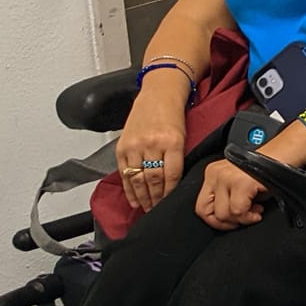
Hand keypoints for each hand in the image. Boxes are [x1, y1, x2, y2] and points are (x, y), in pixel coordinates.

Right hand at [117, 81, 188, 212]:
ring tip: (146, 208)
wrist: (158, 94)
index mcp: (172, 142)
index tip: (169, 203)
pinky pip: (124, 171)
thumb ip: (177, 158)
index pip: (171, 174)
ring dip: (142, 197)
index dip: (169, 192)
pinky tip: (133, 199)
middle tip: (157, 211)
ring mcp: (135, 145)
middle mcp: (152, 143)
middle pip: (153, 179)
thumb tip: (173, 185)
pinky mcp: (122, 146)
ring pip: (137, 178)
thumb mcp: (183, 136)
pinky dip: (128, 188)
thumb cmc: (173, 116)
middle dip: (155, 198)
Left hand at [196, 158, 265, 229]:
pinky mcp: (241, 182)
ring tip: (255, 211)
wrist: (287, 153)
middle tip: (243, 218)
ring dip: (242, 218)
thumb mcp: (241, 183)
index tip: (232, 221)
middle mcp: (216, 174)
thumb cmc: (268, 168)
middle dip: (226, 222)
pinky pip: (238, 211)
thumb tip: (226, 218)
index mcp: (213, 173)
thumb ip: (228, 197)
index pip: (201, 206)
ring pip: (223, 214)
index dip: (216, 220)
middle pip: (207, 212)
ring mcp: (227, 177)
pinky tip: (259, 210)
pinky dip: (249, 216)